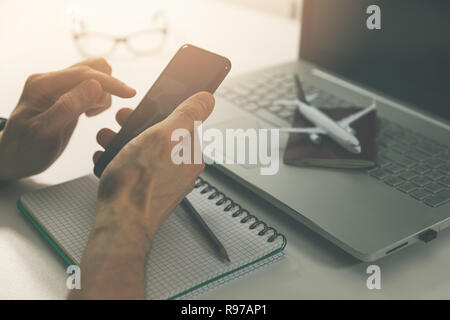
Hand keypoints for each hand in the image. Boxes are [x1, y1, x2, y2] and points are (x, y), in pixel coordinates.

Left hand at [0, 58, 135, 180]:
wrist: (16, 157)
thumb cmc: (26, 149)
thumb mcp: (45, 132)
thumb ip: (68, 107)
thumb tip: (96, 86)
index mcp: (42, 85)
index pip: (83, 73)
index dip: (109, 83)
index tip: (130, 94)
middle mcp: (51, 80)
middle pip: (92, 67)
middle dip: (105, 88)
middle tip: (95, 113)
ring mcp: (59, 86)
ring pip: (96, 76)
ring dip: (103, 95)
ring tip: (89, 116)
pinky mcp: (67, 94)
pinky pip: (92, 87)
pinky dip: (99, 99)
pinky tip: (88, 114)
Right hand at [93, 91, 214, 245]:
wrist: (121, 222)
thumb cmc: (141, 183)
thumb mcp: (165, 136)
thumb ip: (187, 114)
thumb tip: (207, 99)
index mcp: (190, 156)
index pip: (180, 124)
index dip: (159, 113)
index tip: (143, 111)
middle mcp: (180, 171)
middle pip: (158, 138)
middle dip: (135, 127)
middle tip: (120, 123)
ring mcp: (163, 183)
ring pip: (143, 153)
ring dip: (122, 142)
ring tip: (107, 139)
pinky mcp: (146, 193)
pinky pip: (133, 171)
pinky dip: (118, 162)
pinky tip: (107, 160)